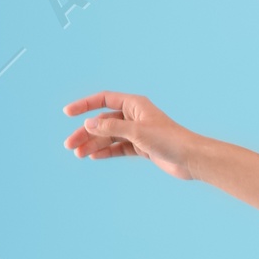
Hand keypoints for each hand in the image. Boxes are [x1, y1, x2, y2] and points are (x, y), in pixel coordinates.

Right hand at [62, 91, 196, 179]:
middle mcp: (135, 116)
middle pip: (103, 121)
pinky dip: (107, 151)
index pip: (103, 99)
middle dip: (86, 132)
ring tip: (78, 154)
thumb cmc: (169, 140)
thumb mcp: (136, 132)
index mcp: (134, 104)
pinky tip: (94, 156)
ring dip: (94, 144)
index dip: (84, 105)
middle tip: (70, 145)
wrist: (191, 158)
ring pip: (110, 136)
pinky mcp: (143, 147)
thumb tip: (89, 124)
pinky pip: (119, 147)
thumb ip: (111, 127)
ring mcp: (138, 132)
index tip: (67, 113)